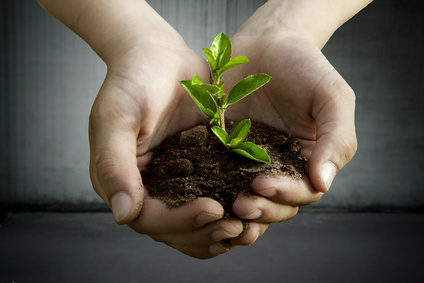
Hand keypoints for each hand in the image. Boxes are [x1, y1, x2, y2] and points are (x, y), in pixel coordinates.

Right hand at [88, 31, 246, 258]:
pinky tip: (247, 216)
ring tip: (245, 228)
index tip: (212, 209)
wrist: (159, 56)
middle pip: (172, 230)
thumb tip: (123, 215)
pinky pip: (208, 203)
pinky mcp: (195, 172)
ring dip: (216, 234)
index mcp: (121, 180)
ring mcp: (172, 182)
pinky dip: (226, 216)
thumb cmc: (133, 80)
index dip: (179, 221)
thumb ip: (114, 163)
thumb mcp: (117, 116)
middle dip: (203, 232)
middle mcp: (146, 188)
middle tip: (235, 227)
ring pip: (192, 226)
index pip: (148, 219)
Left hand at [226, 24, 356, 243]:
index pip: (304, 191)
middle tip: (241, 205)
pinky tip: (201, 194)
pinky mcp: (223, 150)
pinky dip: (214, 191)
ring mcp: (249, 161)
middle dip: (261, 208)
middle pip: (276, 203)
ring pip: (248, 197)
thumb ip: (337, 139)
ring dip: (238, 208)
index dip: (286, 195)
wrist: (266, 42)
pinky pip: (218, 176)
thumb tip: (322, 183)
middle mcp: (280, 166)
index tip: (263, 183)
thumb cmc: (304, 67)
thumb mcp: (331, 97)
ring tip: (224, 206)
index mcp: (309, 159)